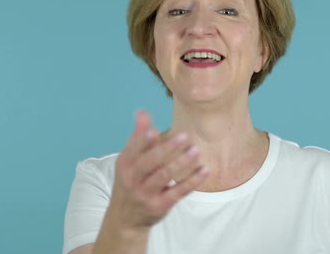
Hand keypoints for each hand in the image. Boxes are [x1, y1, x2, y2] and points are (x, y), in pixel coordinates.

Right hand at [108, 111, 207, 230]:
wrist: (125, 217)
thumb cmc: (131, 180)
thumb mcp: (129, 160)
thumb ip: (138, 136)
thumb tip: (142, 112)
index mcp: (125, 163)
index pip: (134, 149)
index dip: (143, 141)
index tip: (155, 131)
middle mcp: (133, 179)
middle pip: (150, 162)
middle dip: (167, 149)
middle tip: (184, 136)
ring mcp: (145, 194)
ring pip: (164, 176)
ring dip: (181, 163)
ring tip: (196, 151)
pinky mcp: (159, 206)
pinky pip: (177, 192)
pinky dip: (191, 182)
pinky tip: (203, 171)